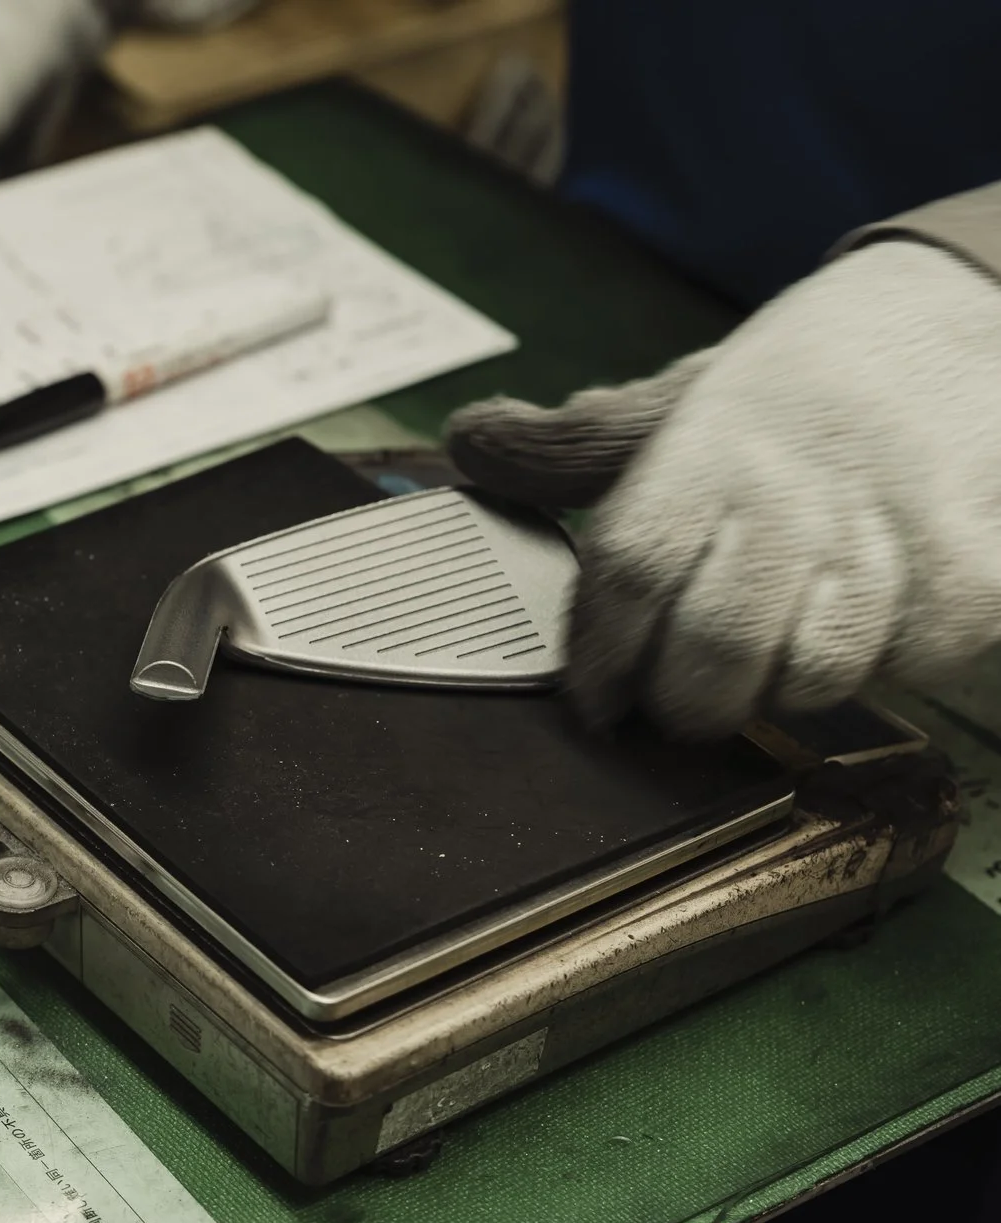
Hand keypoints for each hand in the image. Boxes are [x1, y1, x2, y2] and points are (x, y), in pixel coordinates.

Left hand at [447, 240, 1000, 737]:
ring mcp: (895, 534)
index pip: (631, 569)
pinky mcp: (974, 572)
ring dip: (776, 696)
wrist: (970, 319)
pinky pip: (907, 667)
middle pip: (718, 643)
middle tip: (671, 709)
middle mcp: (800, 491)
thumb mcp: (686, 399)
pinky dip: (878, 670)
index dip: (599, 654)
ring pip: (813, 674)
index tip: (592, 695)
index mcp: (711, 447)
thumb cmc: (805, 388)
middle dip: (682, 704)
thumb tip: (467, 443)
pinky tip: (859, 633)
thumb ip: (575, 443)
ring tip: (762, 671)